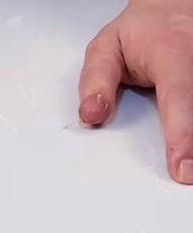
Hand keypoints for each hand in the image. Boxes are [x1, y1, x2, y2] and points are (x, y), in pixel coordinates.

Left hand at [79, 0, 192, 182]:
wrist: (172, 12)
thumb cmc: (142, 33)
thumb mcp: (106, 47)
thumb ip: (96, 81)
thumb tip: (92, 114)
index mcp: (173, 53)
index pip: (179, 98)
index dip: (182, 135)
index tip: (181, 165)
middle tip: (186, 174)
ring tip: (187, 164)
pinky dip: (192, 134)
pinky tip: (189, 153)